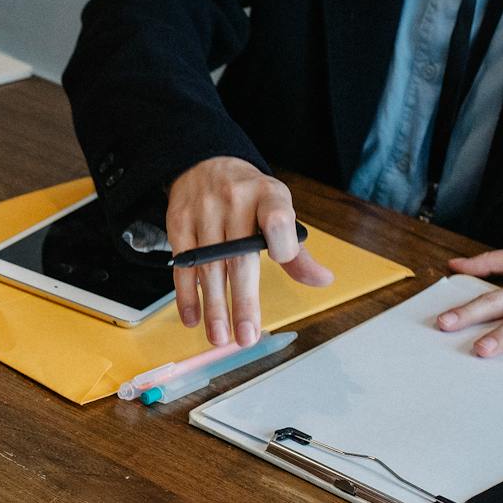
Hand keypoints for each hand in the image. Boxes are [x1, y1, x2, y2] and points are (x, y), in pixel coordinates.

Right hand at [166, 157, 334, 345]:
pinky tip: (193, 319)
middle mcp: (235, 202)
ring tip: (220, 337)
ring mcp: (204, 213)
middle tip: (246, 336)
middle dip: (242, 302)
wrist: (205, 165)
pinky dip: (186, 296)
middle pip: (239, 259)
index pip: (277, 218)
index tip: (281, 259)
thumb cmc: (249, 198)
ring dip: (214, 307)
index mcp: (268, 197)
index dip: (281, 241)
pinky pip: (183, 266)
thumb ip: (296, 251)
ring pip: (209, 268)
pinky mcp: (179, 224)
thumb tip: (323, 280)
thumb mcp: (278, 211)